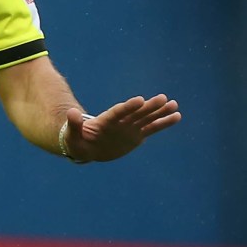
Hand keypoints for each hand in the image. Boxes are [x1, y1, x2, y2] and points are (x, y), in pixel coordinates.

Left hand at [64, 94, 180, 161]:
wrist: (86, 147)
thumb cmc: (77, 140)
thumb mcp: (72, 135)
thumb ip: (74, 124)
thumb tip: (71, 112)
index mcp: (106, 121)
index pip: (118, 113)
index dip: (128, 107)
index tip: (139, 100)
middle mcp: (120, 122)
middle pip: (136, 113)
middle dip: (149, 107)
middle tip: (163, 98)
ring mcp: (129, 128)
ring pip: (146, 118)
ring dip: (160, 112)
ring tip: (174, 104)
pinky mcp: (136, 135)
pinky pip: (152, 128)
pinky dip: (163, 123)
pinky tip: (176, 116)